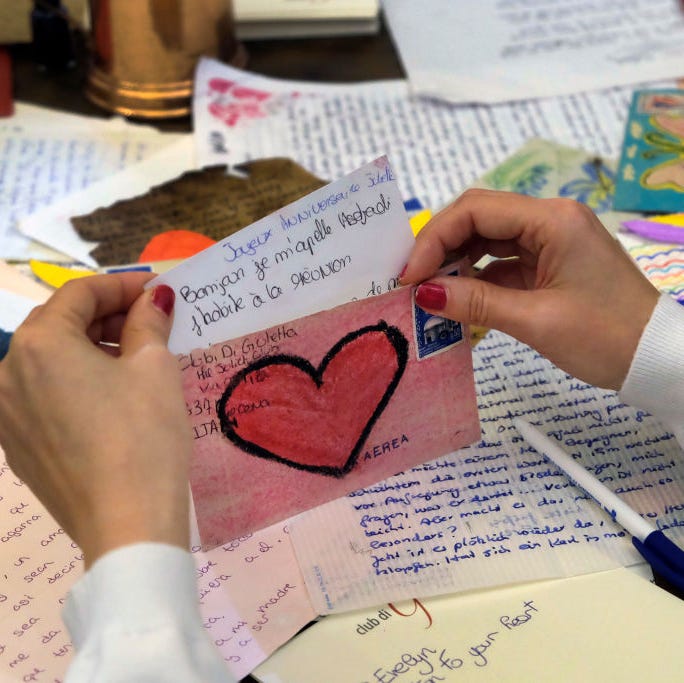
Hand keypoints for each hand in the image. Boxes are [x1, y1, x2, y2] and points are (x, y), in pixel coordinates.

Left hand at [0, 273, 191, 566]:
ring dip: (90, 350)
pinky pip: (43, 397)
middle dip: (106, 317)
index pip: (80, 293)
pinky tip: (111, 399)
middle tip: (152, 323)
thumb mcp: (155, 368)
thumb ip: (149, 322)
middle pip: (58, 325)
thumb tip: (155, 297)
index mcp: (39, 344)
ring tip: (135, 359)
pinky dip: (75, 384)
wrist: (127, 524)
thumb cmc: (144, 434)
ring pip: (49, 362)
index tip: (158, 290)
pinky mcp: (16, 448)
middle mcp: (6, 373)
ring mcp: (6, 415)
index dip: (123, 285)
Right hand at [401, 189, 658, 389]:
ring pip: (487, 241)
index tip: (409, 276)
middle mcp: (549, 220)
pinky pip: (501, 264)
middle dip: (440, 248)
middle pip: (478, 219)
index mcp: (552, 220)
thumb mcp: (535, 320)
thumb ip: (475, 302)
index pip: (476, 210)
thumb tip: (423, 293)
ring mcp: (550, 241)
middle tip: (410, 283)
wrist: (655, 358)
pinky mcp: (549, 264)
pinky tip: (456, 302)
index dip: (434, 239)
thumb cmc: (605, 336)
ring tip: (428, 294)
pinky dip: (477, 281)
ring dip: (456, 265)